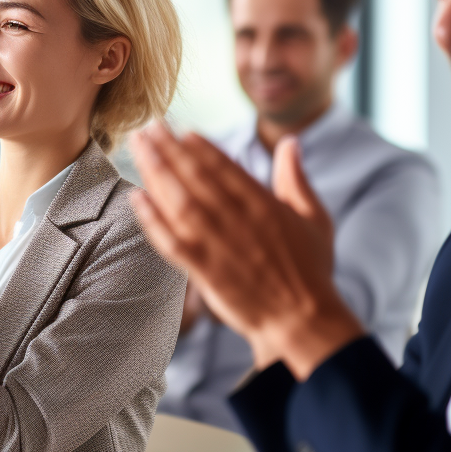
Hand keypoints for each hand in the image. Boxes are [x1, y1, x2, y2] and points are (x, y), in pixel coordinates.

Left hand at [129, 123, 362, 379]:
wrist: (302, 322)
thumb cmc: (310, 271)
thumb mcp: (315, 219)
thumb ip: (296, 178)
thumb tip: (289, 141)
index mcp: (263, 205)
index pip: (224, 166)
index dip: (198, 146)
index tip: (179, 130)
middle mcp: (238, 220)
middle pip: (195, 177)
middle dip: (168, 149)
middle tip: (147, 128)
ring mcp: (219, 246)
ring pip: (180, 202)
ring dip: (156, 173)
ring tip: (138, 149)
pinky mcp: (205, 272)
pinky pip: (171, 241)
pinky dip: (152, 219)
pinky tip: (136, 198)